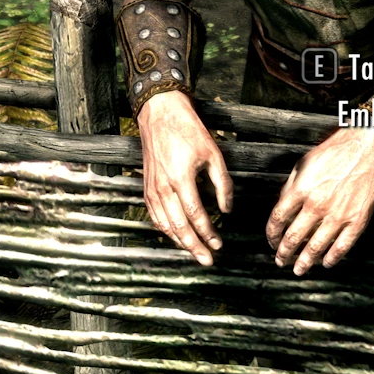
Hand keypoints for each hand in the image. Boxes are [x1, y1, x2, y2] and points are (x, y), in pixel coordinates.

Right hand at [136, 90, 232, 265]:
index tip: (219, 244)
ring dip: (180, 242)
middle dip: (194, 246)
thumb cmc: (188, 130)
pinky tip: (176, 236)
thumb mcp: (213, 153)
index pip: (195, 215)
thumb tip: (227, 210)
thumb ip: (222, 184)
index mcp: (181, 178)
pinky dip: (165, 230)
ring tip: (194, 252)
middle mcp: (163, 187)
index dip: (208, 233)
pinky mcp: (146, 188)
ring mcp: (152, 189)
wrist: (159, 114)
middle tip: (207, 260)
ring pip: (164, 225)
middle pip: (179, 226)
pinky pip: (154, 216)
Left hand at [266, 126, 373, 274]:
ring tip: (298, 269)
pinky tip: (326, 263)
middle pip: (293, 238)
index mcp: (301, 189)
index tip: (271, 240)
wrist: (372, 145)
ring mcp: (339, 215)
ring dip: (304, 262)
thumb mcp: (305, 161)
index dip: (271, 234)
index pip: (278, 219)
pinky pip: (342, 247)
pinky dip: (332, 258)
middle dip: (283, 253)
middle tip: (280, 260)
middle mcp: (317, 205)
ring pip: (315, 248)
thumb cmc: (339, 148)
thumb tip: (284, 204)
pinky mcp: (358, 220)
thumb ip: (292, 185)